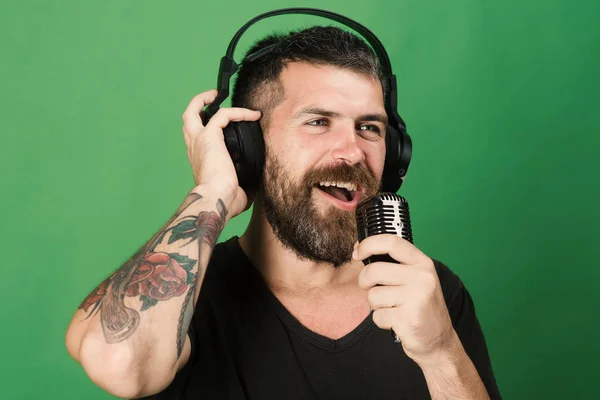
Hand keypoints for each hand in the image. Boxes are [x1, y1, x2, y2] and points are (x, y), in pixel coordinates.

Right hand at [181, 90, 260, 217]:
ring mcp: (199, 141)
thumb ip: (245, 184)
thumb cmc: (225, 201)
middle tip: (211, 100)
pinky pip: (223, 114)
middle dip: (197, 106)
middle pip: (187, 120)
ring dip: (204, 100)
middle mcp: (195, 148)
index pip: (197, 139)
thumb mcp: (238, 190)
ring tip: (218, 94)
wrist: (218, 200)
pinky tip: (252, 114)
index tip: (224, 128)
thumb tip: (256, 184)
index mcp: (200, 160)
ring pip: (193, 111)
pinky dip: (237, 112)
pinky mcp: (209, 136)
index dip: (207, 129)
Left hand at [353, 235, 455, 365]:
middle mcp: (422, 277)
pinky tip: (396, 322)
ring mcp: (417, 297)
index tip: (357, 253)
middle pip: (374, 270)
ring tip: (393, 309)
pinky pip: (377, 316)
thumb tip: (360, 249)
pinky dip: (381, 321)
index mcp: (423, 263)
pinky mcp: (408, 318)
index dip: (369, 244)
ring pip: (373, 295)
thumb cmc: (420, 307)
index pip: (392, 242)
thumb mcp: (414, 279)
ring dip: (376, 305)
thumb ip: (393, 264)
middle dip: (364, 282)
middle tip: (371, 289)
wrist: (439, 341)